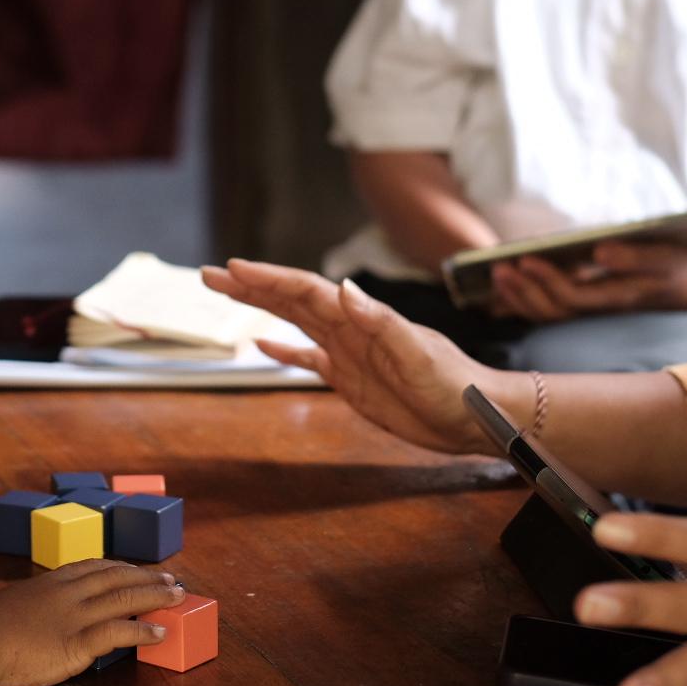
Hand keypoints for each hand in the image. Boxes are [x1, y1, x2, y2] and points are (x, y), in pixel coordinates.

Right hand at [0, 559, 186, 685]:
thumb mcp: (14, 604)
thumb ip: (35, 606)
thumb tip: (42, 616)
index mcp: (52, 581)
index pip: (95, 566)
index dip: (121, 567)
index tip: (137, 567)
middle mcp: (69, 591)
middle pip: (117, 576)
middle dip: (147, 576)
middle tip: (170, 578)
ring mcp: (76, 615)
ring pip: (125, 596)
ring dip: (156, 595)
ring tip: (177, 596)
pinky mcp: (78, 641)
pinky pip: (120, 631)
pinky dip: (144, 630)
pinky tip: (160, 631)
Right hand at [201, 259, 521, 454]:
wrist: (475, 417)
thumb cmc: (454, 384)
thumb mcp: (418, 355)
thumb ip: (381, 323)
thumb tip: (343, 290)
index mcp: (361, 319)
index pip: (305, 291)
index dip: (269, 279)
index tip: (234, 269)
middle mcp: (349, 329)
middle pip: (291, 299)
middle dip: (251, 285)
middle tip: (211, 274)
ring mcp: (348, 352)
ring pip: (294, 322)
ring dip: (261, 307)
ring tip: (227, 294)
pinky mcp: (350, 379)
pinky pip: (308, 359)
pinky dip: (284, 350)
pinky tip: (262, 344)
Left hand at [490, 241, 686, 322]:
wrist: (686, 280)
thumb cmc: (673, 264)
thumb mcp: (664, 256)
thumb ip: (634, 256)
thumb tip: (599, 251)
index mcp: (617, 297)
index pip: (574, 297)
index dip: (547, 280)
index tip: (524, 258)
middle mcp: (600, 309)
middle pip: (553, 309)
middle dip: (524, 290)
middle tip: (499, 268)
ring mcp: (590, 310)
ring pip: (547, 314)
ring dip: (519, 296)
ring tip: (498, 274)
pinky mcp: (583, 304)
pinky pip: (547, 311)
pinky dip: (523, 301)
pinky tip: (505, 288)